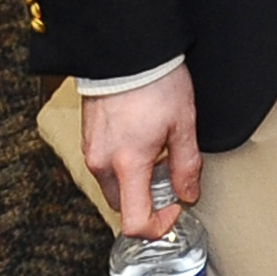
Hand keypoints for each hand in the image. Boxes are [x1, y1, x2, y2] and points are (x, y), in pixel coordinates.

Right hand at [81, 69, 206, 234]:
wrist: (126, 49)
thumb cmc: (155, 81)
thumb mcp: (183, 124)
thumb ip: (186, 165)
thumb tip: (188, 194)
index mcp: (127, 164)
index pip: (133, 222)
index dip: (157, 226)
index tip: (175, 208)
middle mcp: (102, 163)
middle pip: (122, 205)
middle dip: (147, 201)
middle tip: (170, 176)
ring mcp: (91, 150)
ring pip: (113, 185)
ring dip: (135, 182)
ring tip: (158, 152)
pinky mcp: (88, 138)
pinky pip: (105, 165)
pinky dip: (123, 165)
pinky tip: (142, 141)